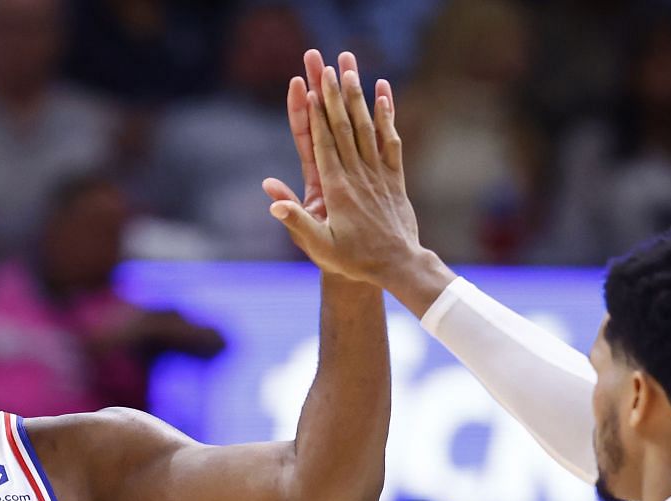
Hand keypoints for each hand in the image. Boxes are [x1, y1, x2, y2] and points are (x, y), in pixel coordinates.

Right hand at [263, 50, 423, 284]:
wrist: (398, 266)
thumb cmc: (354, 260)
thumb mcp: (320, 247)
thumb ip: (297, 222)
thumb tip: (272, 201)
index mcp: (336, 189)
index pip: (323, 144)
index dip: (315, 115)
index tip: (309, 88)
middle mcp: (358, 175)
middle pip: (343, 127)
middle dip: (333, 95)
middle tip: (326, 65)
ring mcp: (378, 174)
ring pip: (366, 127)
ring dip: (357, 96)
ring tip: (350, 68)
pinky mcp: (394, 177)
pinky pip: (391, 141)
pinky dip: (387, 116)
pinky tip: (383, 93)